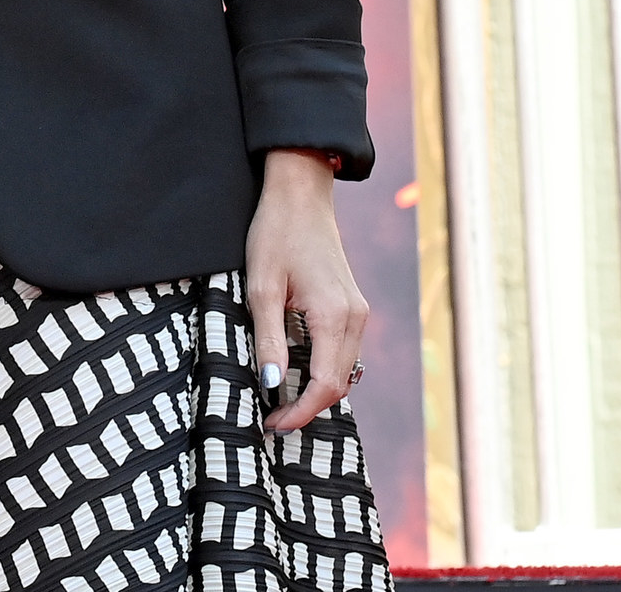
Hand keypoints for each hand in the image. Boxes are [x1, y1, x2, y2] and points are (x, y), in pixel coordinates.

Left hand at [246, 148, 368, 433]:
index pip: (325, 385)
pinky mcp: (353, 306)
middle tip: (272, 419)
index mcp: (335, 317)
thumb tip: (272, 385)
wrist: (300, 196)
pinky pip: (343, 351)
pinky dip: (324, 368)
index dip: (301, 411)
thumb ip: (269, 339)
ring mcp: (359, 312)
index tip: (273, 424)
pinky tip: (296, 370)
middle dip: (308, 406)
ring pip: (344, 369)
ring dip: (317, 389)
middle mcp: (356, 319)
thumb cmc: (275, 235)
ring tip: (280, 400)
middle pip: (339, 383)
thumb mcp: (261, 287)